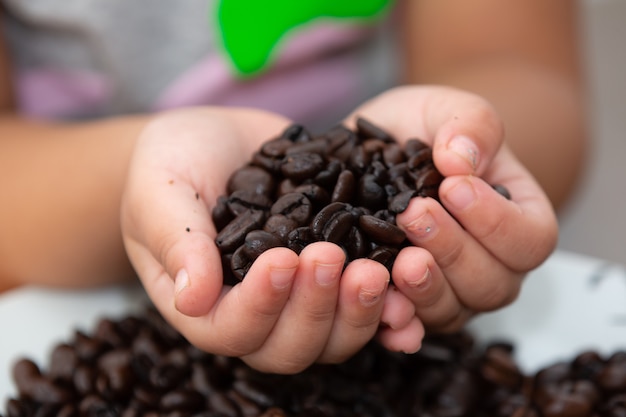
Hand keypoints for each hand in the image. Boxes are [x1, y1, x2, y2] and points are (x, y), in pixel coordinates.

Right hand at [121, 107, 390, 372]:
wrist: (217, 138)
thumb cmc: (174, 160)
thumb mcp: (161, 187)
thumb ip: (174, 239)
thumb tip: (192, 299)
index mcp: (205, 302)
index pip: (230, 329)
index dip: (258, 306)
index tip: (281, 260)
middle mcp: (255, 311)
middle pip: (289, 346)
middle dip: (314, 309)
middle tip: (332, 258)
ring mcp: (299, 297)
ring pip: (333, 336)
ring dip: (356, 310)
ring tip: (376, 268)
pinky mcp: (335, 273)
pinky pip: (365, 302)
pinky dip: (391, 301)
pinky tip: (409, 275)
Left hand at [343, 85, 557, 352]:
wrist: (372, 152)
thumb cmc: (420, 131)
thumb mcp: (445, 109)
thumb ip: (468, 124)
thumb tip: (462, 159)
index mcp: (517, 217)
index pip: (530, 238)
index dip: (495, 221)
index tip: (452, 187)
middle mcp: (492, 263)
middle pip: (494, 284)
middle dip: (453, 251)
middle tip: (414, 215)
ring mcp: (451, 290)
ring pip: (453, 310)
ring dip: (426, 288)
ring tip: (399, 260)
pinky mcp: (409, 304)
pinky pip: (409, 326)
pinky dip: (397, 324)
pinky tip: (383, 309)